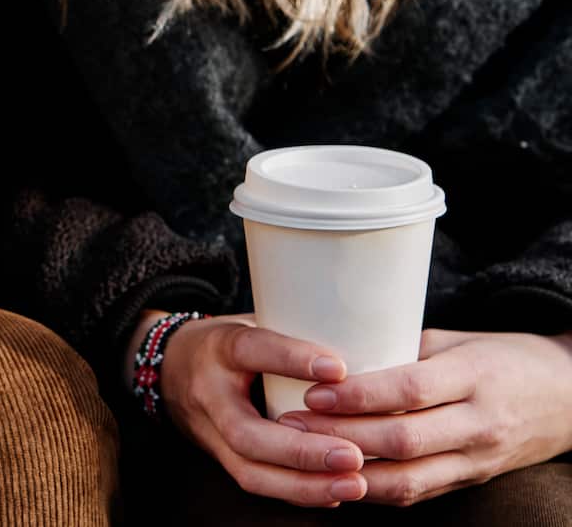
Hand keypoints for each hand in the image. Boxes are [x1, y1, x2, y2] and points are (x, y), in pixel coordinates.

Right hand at [125, 312, 367, 506]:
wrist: (170, 366)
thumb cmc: (228, 342)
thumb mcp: (251, 321)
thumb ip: (296, 331)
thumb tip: (368, 334)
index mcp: (219, 347)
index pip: (252, 350)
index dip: (291, 359)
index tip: (339, 369)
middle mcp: (209, 392)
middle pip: (246, 432)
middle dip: (301, 450)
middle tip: (353, 455)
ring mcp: (209, 430)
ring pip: (249, 469)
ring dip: (304, 483)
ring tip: (353, 484)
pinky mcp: (219, 456)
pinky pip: (255, 482)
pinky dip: (297, 492)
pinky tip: (334, 493)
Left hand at [280, 329, 571, 505]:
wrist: (566, 397)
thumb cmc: (501, 357)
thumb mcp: (457, 342)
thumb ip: (401, 349)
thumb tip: (336, 352)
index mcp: (474, 376)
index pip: (410, 389)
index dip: (359, 395)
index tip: (314, 392)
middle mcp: (478, 422)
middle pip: (402, 439)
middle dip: (341, 435)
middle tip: (291, 424)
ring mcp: (477, 459)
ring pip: (408, 479)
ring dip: (351, 472)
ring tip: (304, 456)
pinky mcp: (471, 481)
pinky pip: (418, 493)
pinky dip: (375, 491)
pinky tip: (336, 478)